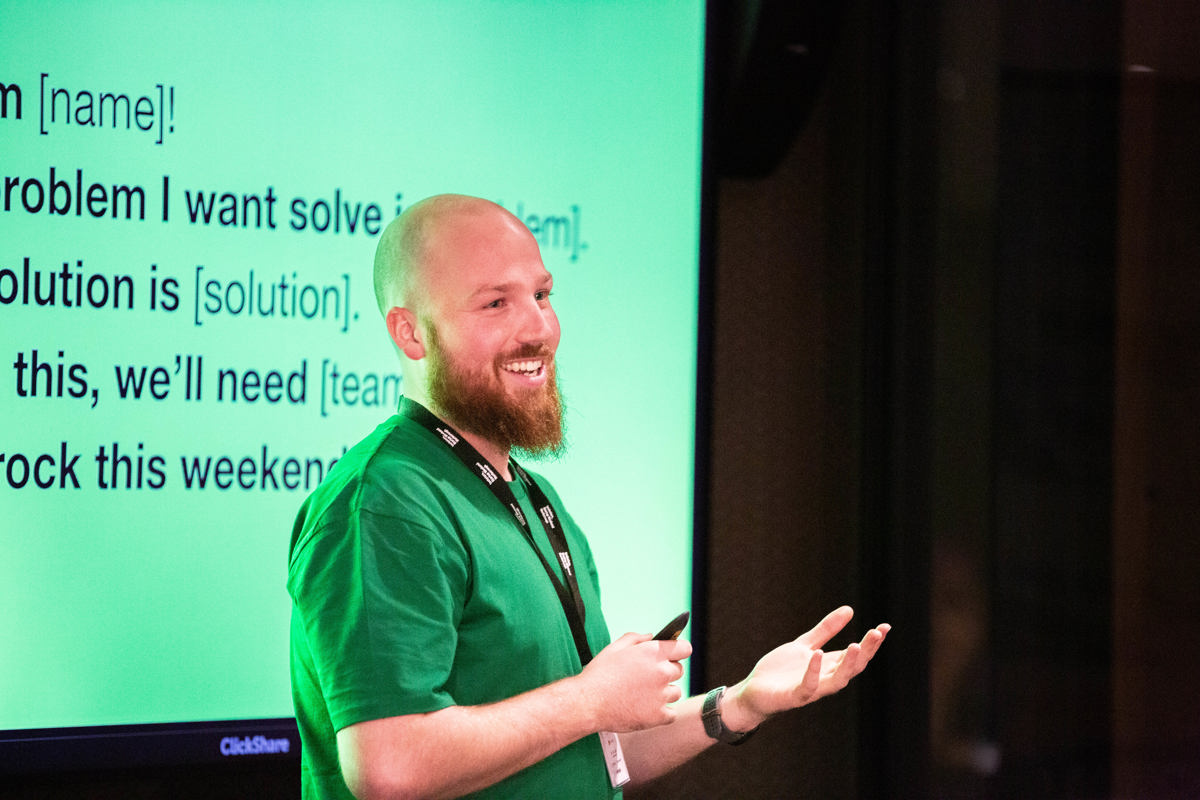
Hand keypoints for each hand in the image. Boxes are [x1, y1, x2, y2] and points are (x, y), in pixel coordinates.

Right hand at [575, 632, 691, 732]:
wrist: (588, 703)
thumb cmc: (599, 674)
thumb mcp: (615, 647)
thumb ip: (636, 638)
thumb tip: (651, 636)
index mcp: (653, 652)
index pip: (684, 648)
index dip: (678, 651)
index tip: (672, 656)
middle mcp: (661, 672)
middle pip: (679, 670)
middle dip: (666, 672)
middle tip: (647, 678)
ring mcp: (662, 695)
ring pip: (676, 692)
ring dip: (664, 693)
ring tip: (643, 695)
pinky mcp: (659, 715)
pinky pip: (671, 714)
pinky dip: (662, 713)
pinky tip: (646, 709)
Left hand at [723, 606, 888, 730]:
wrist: (754, 692)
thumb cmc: (781, 671)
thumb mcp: (805, 644)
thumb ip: (826, 630)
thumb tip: (850, 609)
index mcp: (829, 666)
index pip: (856, 655)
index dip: (871, 643)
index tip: (885, 627)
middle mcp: (825, 679)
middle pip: (852, 667)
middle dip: (866, 651)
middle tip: (876, 633)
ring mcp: (811, 689)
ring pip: (837, 681)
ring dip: (847, 665)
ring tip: (856, 645)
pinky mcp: (793, 696)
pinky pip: (807, 687)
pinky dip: (813, 673)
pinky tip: (817, 655)